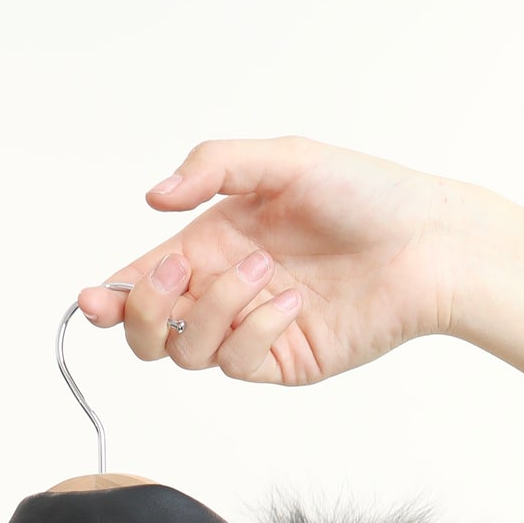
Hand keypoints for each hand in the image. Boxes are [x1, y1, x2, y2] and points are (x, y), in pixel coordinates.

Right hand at [77, 135, 477, 387]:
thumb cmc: (366, 193)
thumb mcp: (283, 160)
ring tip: (267, 274)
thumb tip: (154, 198)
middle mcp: (226, 290)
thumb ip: (214, 167)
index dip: (111, 295)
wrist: (429, 244)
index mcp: (214, 241)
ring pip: (188, 350)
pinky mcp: (283, 361)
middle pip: (151, 331)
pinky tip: (292, 302)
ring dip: (216, 309)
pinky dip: (256, 331)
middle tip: (177, 276)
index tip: (94, 298)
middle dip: (146, 310)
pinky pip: (238, 362)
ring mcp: (253, 330)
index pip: (145, 278)